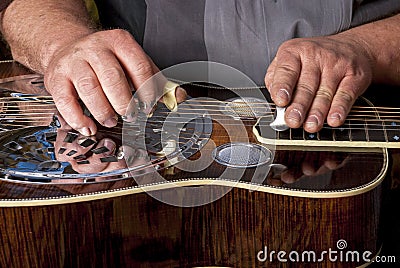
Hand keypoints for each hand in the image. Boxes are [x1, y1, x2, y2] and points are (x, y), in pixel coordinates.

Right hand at [44, 29, 185, 135]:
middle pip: (113, 78)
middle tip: (130, 116)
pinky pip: (65, 100)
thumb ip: (156, 80)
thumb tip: (180, 98)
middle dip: (125, 102)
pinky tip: (88, 126)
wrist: (68, 48)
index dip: (148, 91)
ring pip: (89, 88)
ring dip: (103, 111)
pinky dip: (77, 118)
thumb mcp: (134, 63)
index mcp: (120, 42)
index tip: (150, 107)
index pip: (139, 67)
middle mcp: (96, 48)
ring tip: (110, 121)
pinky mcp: (56, 77)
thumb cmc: (107, 60)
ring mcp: (74, 62)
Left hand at [265, 34, 372, 132]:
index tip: (280, 101)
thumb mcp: (290, 60)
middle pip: (306, 85)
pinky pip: (346, 94)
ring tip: (311, 125)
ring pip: (325, 92)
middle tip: (293, 120)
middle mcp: (315, 56)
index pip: (286, 70)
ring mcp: (336, 65)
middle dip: (299, 106)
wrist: (353, 46)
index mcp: (294, 52)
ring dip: (318, 112)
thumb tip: (274, 100)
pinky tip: (334, 119)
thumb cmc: (314, 59)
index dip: (282, 87)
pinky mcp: (354, 75)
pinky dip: (340, 108)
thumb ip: (276, 78)